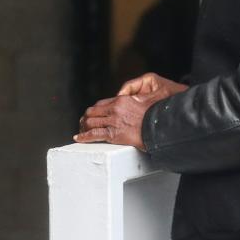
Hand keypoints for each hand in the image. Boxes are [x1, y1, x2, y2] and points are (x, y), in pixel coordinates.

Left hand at [73, 73, 187, 149]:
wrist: (160, 128)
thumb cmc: (155, 117)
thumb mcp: (143, 102)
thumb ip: (133, 101)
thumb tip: (128, 101)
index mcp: (121, 100)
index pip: (100, 104)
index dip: (93, 111)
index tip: (90, 116)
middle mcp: (114, 109)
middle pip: (92, 112)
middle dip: (85, 119)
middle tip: (82, 125)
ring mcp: (113, 121)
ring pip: (90, 122)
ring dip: (83, 127)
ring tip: (80, 132)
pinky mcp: (114, 133)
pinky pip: (94, 134)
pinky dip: (84, 137)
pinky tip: (79, 139)